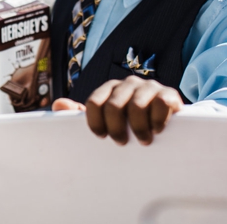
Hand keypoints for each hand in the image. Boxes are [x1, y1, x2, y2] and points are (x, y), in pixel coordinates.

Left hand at [61, 76, 182, 145]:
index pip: (94, 103)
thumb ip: (82, 114)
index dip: (95, 122)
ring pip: (136, 107)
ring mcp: (148, 87)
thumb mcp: (107, 119)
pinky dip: (157, 121)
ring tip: (143, 140)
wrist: (167, 119)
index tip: (101, 137)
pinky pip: (160, 104)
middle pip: (114, 107)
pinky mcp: (168, 93)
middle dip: (116, 129)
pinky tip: (158, 130)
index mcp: (109, 89)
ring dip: (139, 129)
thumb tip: (58, 104)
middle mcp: (128, 84)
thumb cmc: (131, 122)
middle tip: (122, 143)